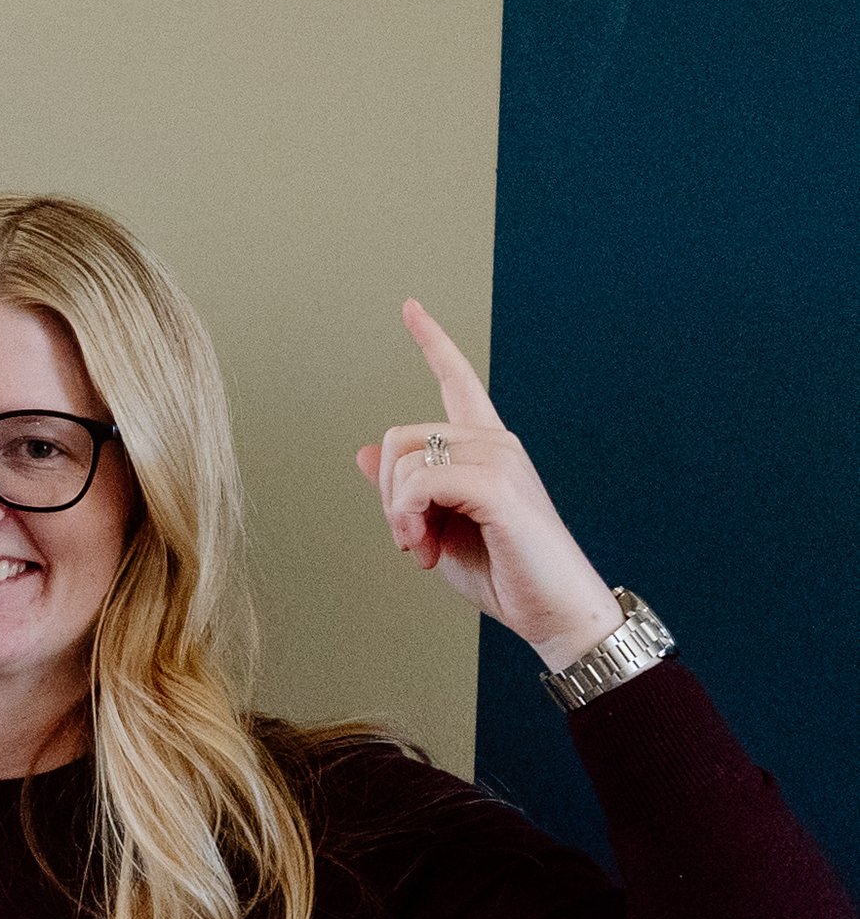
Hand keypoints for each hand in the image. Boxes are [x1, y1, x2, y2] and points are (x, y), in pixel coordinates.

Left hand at [355, 302, 623, 669]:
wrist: (553, 612)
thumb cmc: (504, 574)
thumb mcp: (438, 529)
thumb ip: (405, 490)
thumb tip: (365, 454)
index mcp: (486, 449)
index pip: (458, 380)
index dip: (432, 342)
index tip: (410, 307)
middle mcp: (496, 443)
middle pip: (399, 439)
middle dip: (389, 497)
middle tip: (411, 541)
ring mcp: (501, 459)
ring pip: (405, 463)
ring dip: (397, 515)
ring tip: (422, 549)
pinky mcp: (499, 486)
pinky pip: (422, 483)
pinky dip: (407, 519)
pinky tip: (424, 548)